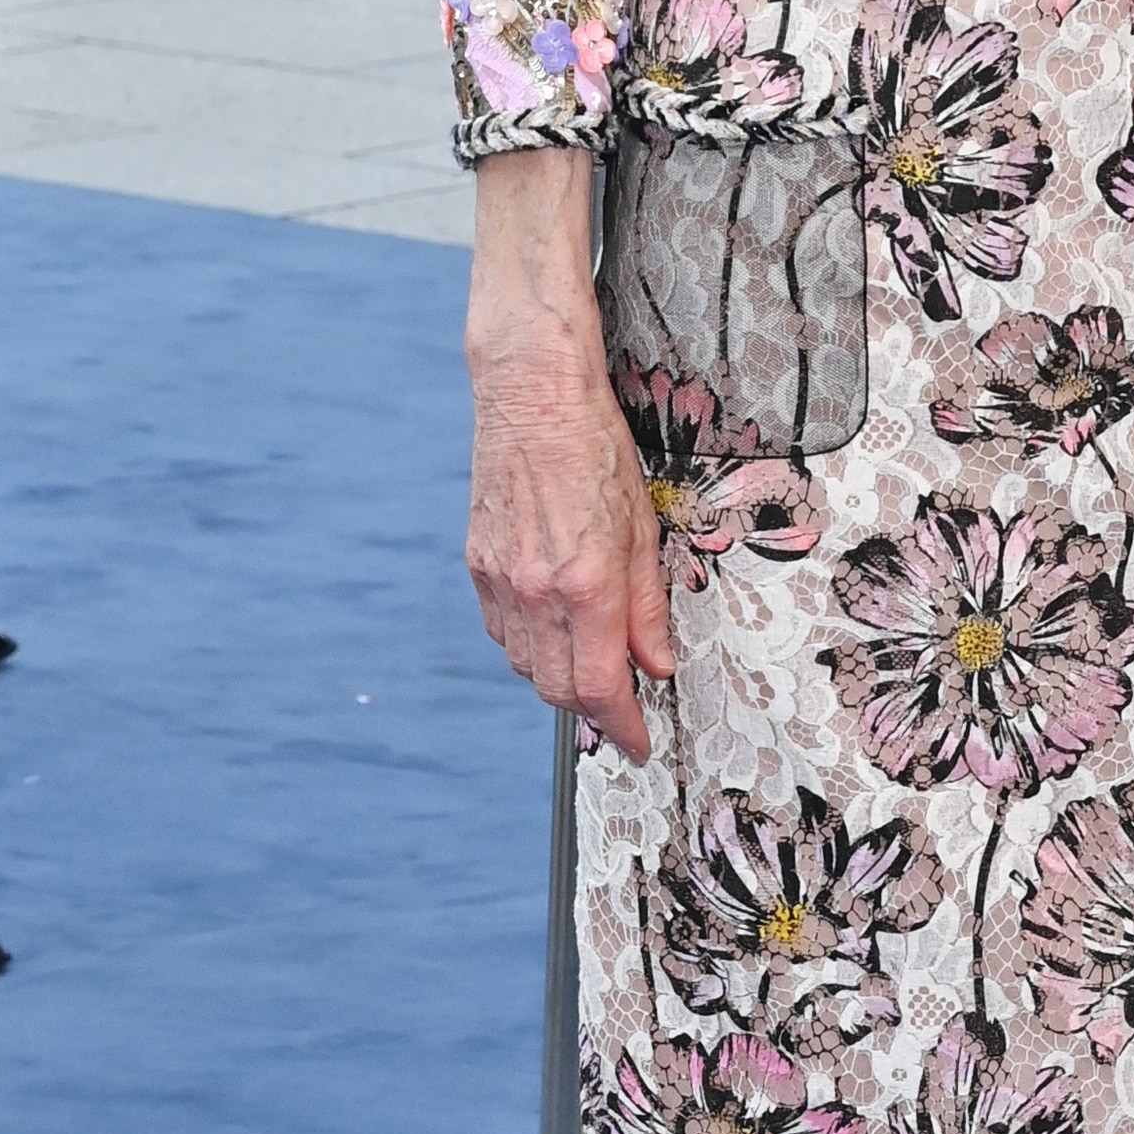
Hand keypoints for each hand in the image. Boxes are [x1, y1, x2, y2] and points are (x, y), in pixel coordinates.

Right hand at [465, 149, 676, 761]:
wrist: (532, 391)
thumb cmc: (595, 446)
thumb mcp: (644, 525)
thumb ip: (648, 605)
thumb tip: (656, 665)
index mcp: (584, 584)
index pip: (599, 688)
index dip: (622, 726)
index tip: (639, 743)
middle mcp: (534, 591)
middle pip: (558, 689)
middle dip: (594, 711)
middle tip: (625, 712)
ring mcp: (498, 579)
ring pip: (526, 665)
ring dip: (561, 681)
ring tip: (596, 671)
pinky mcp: (477, 563)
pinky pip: (503, 631)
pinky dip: (531, 647)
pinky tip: (556, 631)